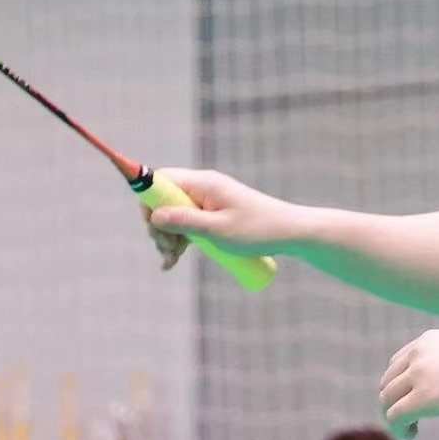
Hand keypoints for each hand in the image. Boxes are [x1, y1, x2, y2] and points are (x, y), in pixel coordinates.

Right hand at [143, 168, 298, 265]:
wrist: (289, 232)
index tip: (154, 228)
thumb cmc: (258, 230)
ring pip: (173, 213)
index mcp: (204, 183)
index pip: (162, 180)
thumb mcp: (218, 230)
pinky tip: (174, 260)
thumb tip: (154, 216)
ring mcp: (208, 199)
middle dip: (159, 227)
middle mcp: (203, 187)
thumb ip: (185, 221)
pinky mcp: (212, 212)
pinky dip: (179, 238)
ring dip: (168, 237)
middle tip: (169, 250)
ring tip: (173, 260)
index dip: (149, 202)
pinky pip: (186, 221)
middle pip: (164, 200)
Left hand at [378, 329, 438, 439]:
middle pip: (387, 383)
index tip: (411, 400)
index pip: (396, 364)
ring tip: (410, 428)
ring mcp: (418, 375)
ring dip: (394, 417)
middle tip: (409, 418)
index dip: (399, 386)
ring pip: (387, 400)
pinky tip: (412, 434)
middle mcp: (418, 355)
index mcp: (427, 341)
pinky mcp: (423, 398)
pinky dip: (398, 428)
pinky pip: (395, 416)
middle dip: (393, 402)